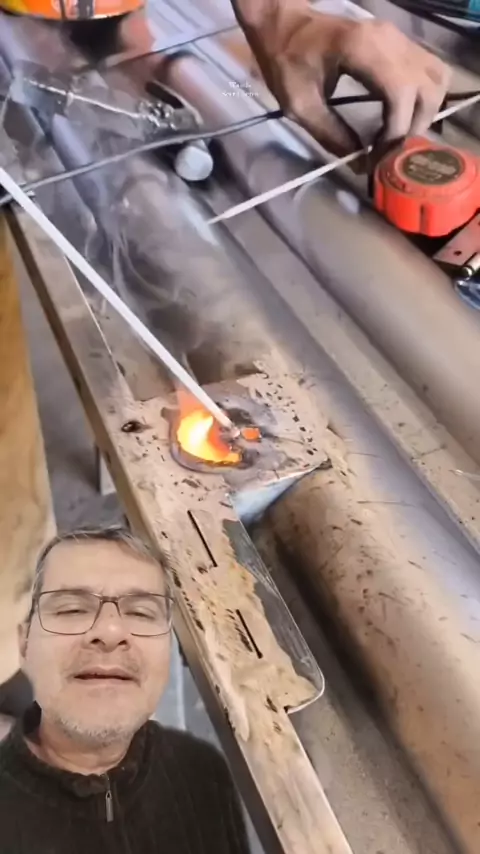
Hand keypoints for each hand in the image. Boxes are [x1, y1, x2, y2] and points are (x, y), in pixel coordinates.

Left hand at [241, 10, 450, 155]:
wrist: (284, 24)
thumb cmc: (286, 60)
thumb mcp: (300, 105)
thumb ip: (331, 135)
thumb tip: (361, 164)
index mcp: (362, 48)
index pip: (400, 93)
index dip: (396, 131)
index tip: (379, 157)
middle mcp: (389, 38)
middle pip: (427, 88)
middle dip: (414, 126)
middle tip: (390, 150)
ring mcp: (398, 37)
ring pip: (436, 79)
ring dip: (425, 113)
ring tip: (399, 135)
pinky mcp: (399, 41)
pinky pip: (428, 71)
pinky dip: (423, 98)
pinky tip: (400, 117)